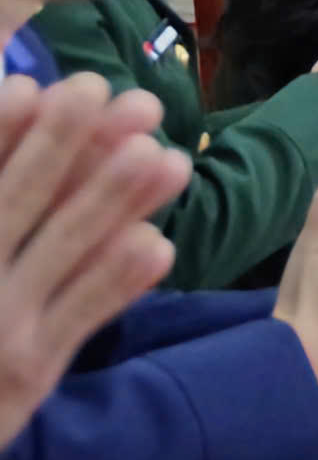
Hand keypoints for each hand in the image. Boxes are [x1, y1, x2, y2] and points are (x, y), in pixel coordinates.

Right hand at [0, 74, 193, 443]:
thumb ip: (1, 191)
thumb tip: (22, 105)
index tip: (31, 88)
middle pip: (15, 204)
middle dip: (63, 146)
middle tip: (108, 93)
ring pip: (62, 251)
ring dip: (111, 201)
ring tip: (159, 155)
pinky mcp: (32, 371)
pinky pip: (81, 317)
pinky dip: (117, 281)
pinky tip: (157, 243)